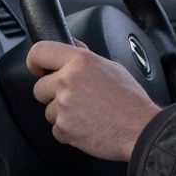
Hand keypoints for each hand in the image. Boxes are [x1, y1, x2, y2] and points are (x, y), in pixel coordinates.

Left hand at [27, 39, 161, 161]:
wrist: (141, 129)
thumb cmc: (131, 100)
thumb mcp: (112, 67)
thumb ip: (86, 56)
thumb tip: (72, 43)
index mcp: (79, 61)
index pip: (40, 51)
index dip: (34, 61)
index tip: (37, 68)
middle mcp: (68, 80)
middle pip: (40, 87)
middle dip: (53, 94)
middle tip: (77, 99)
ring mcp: (64, 105)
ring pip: (48, 110)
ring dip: (63, 114)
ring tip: (88, 114)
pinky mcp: (64, 128)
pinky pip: (56, 130)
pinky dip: (69, 132)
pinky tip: (88, 127)